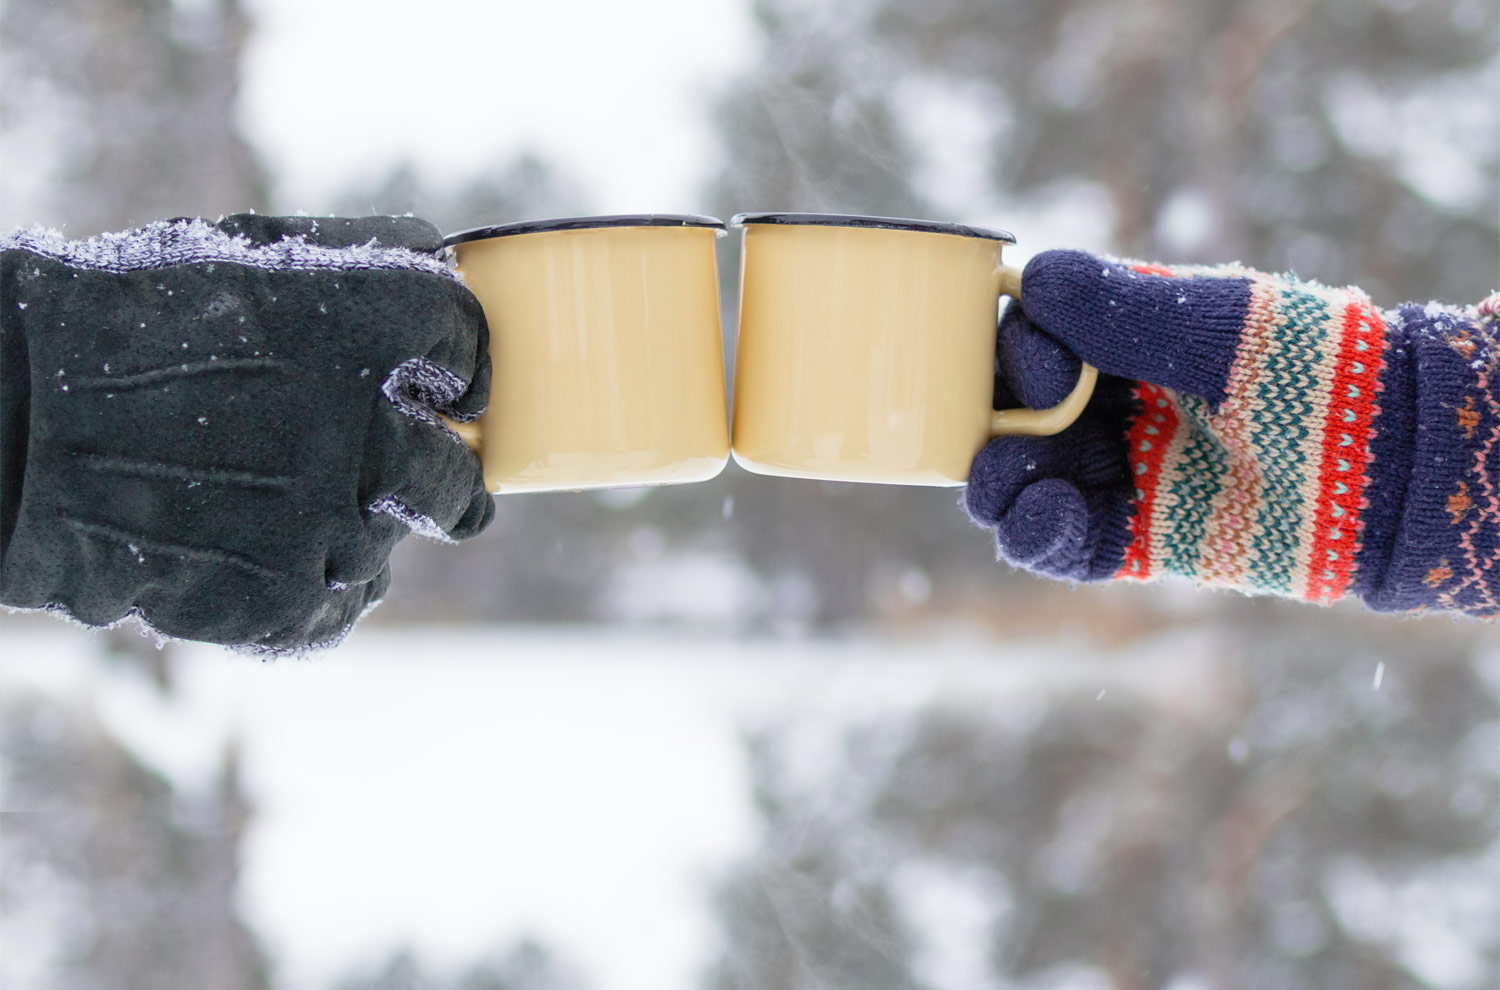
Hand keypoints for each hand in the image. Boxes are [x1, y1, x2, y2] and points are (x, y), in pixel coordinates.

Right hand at [1, 214, 492, 650]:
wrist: (5, 427)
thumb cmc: (118, 324)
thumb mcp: (239, 255)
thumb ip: (357, 253)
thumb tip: (438, 258)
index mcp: (360, 323)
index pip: (462, 339)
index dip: (458, 360)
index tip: (445, 380)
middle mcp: (360, 430)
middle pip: (455, 471)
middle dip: (444, 468)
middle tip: (427, 465)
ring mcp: (321, 528)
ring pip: (394, 543)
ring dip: (361, 524)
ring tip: (291, 500)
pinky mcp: (278, 604)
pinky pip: (340, 604)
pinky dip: (316, 582)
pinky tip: (265, 548)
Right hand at [966, 249, 1399, 605]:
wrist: (1395, 465)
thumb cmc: (1318, 372)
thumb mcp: (1218, 327)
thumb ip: (1122, 309)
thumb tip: (1029, 276)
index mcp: (1130, 343)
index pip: (1037, 341)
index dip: (1021, 356)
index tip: (1054, 371)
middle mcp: (1117, 406)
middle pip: (1014, 415)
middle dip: (990, 425)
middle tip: (1002, 437)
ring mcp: (1125, 474)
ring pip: (1026, 482)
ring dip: (999, 484)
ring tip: (1006, 488)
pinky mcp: (1142, 539)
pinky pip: (1067, 544)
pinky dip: (1036, 536)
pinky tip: (1034, 521)